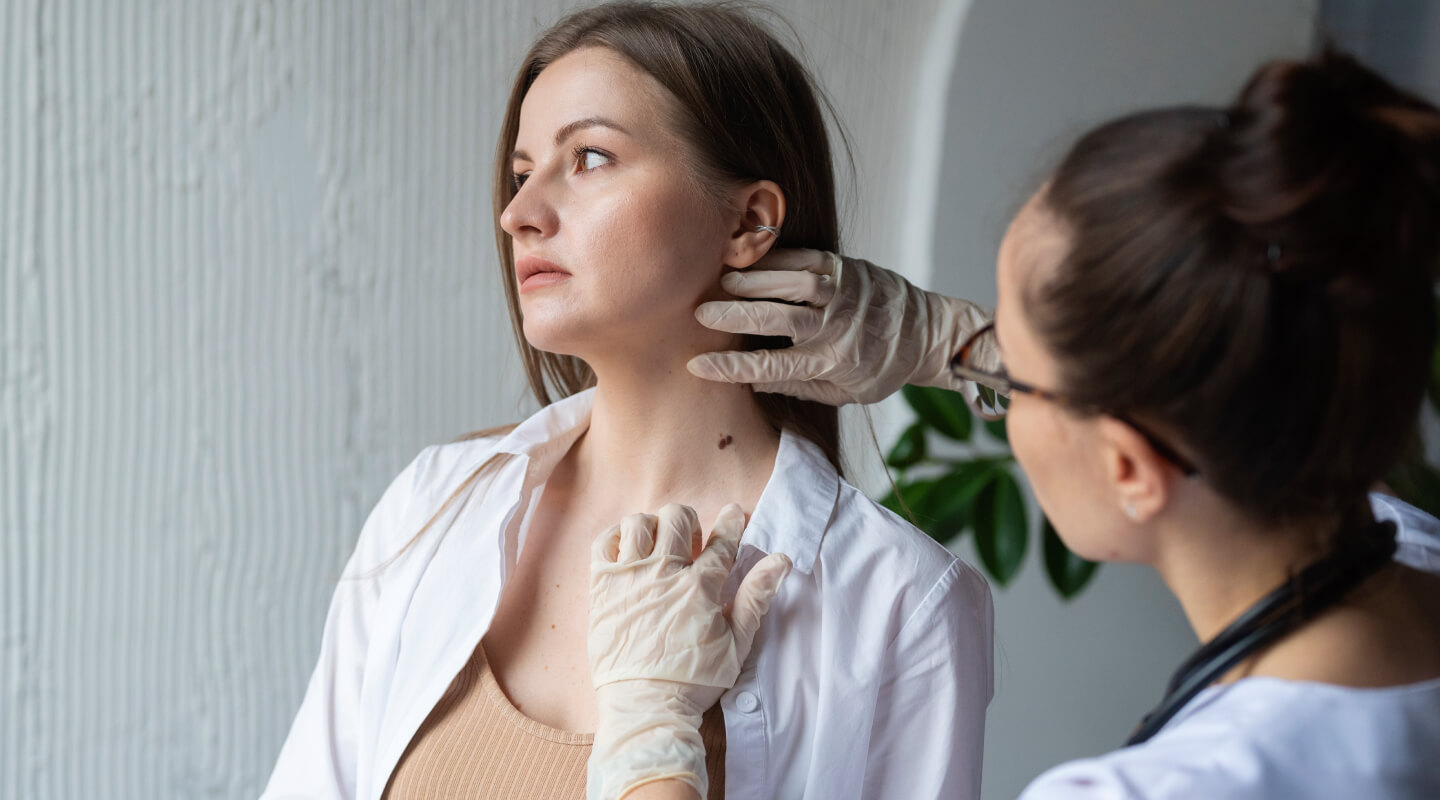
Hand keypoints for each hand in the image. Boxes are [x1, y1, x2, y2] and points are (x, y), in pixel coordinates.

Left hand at [587, 504, 791, 799]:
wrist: (645, 705)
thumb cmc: (694, 679)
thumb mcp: (737, 643)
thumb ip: (756, 596)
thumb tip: (781, 561)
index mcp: (700, 587)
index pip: (721, 540)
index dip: (731, 523)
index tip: (733, 513)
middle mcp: (664, 574)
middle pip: (677, 519)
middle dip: (689, 522)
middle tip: (690, 541)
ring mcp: (630, 578)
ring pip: (639, 523)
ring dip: (653, 527)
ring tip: (658, 546)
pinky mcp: (602, 587)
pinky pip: (605, 541)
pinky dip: (618, 537)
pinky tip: (629, 550)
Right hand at [687, 249, 992, 404]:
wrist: (928, 331)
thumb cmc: (882, 367)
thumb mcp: (845, 394)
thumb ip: (799, 387)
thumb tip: (752, 384)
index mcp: (833, 362)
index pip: (773, 368)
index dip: (732, 367)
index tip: (697, 366)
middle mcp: (837, 327)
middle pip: (778, 319)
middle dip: (735, 316)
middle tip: (699, 314)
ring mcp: (843, 293)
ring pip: (792, 283)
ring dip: (753, 281)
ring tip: (720, 283)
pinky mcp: (846, 267)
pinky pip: (805, 258)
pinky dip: (775, 258)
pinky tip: (749, 260)